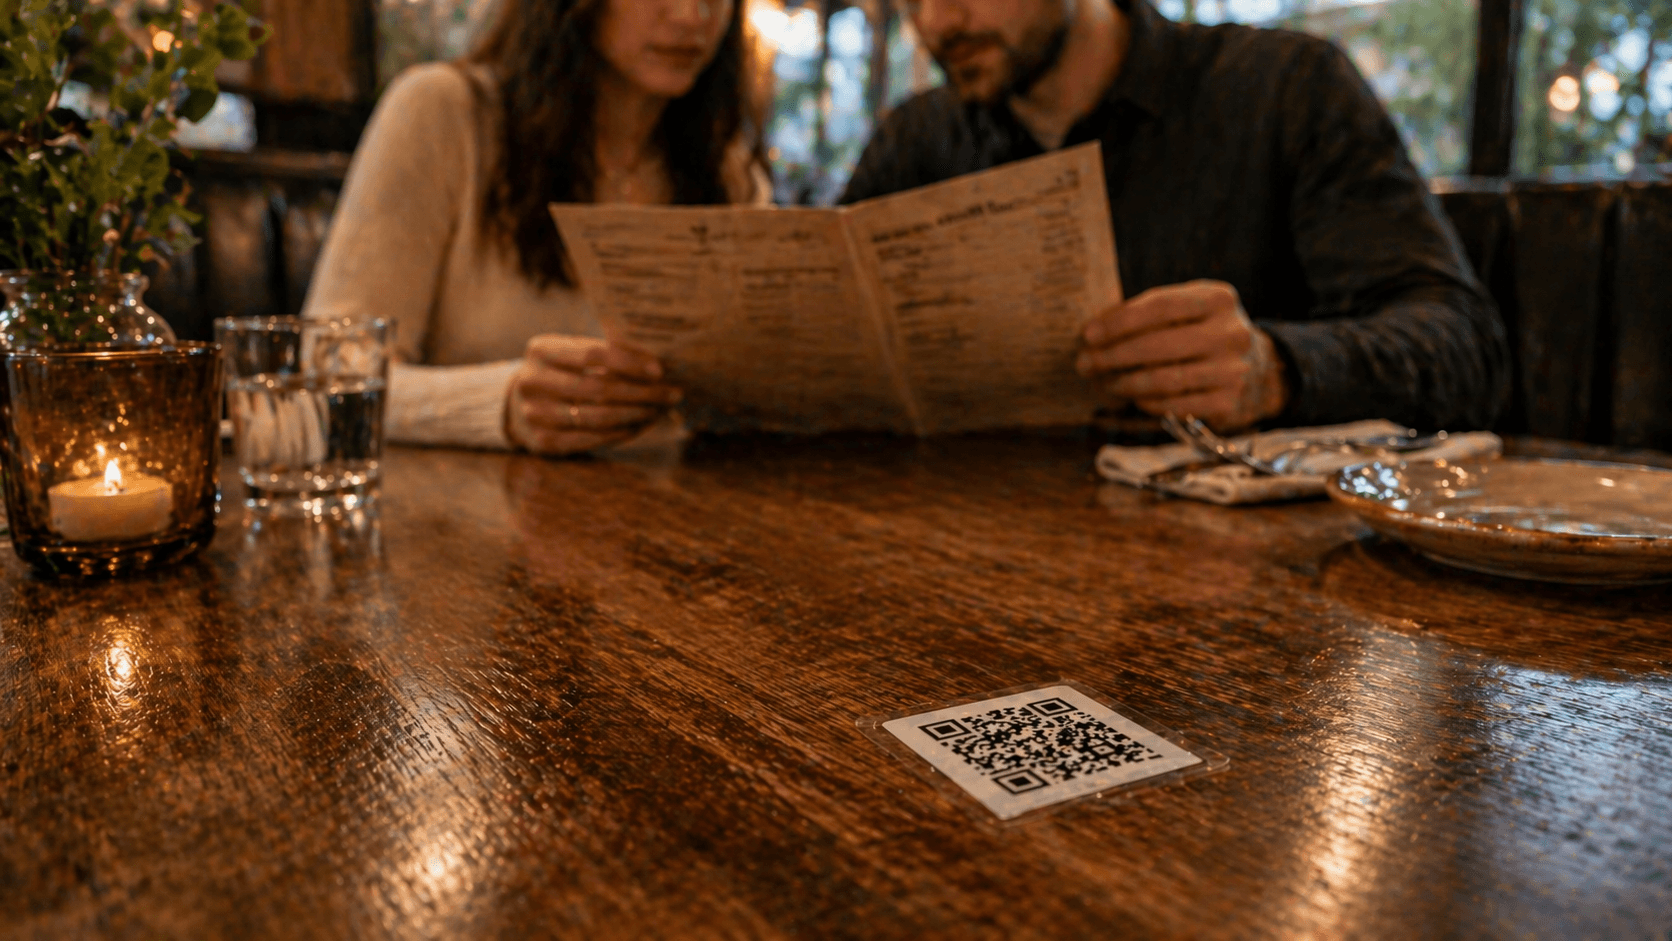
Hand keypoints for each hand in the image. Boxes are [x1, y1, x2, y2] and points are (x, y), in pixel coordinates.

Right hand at [505, 336, 680, 455]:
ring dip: (637, 414)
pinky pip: (593, 439)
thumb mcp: (571, 352)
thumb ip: (606, 353)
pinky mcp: (543, 442)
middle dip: (642, 392)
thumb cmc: (560, 372)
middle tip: (672, 393)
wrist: (517, 405)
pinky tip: (642, 424)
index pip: (593, 354)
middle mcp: (532, 381)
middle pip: (600, 388)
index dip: (630, 362)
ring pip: (599, 417)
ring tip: (660, 409)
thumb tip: (656, 362)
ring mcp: (535, 414)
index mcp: (540, 349)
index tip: (659, 370)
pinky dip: (623, 432)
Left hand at [1076, 280, 1287, 431]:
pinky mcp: (1228, 403)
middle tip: (1083, 363)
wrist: (1262, 370)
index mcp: (1218, 298)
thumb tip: (1093, 332)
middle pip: (1155, 346)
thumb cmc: (1205, 334)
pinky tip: (1131, 396)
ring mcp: (1233, 370)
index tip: (1087, 334)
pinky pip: (1172, 404)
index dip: (1118, 321)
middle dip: (1111, 356)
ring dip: (1122, 382)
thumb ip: (1149, 313)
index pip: (1159, 306)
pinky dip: (1144, 401)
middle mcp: (1230, 333)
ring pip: (1161, 379)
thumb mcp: (1189, 310)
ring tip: (1102, 380)